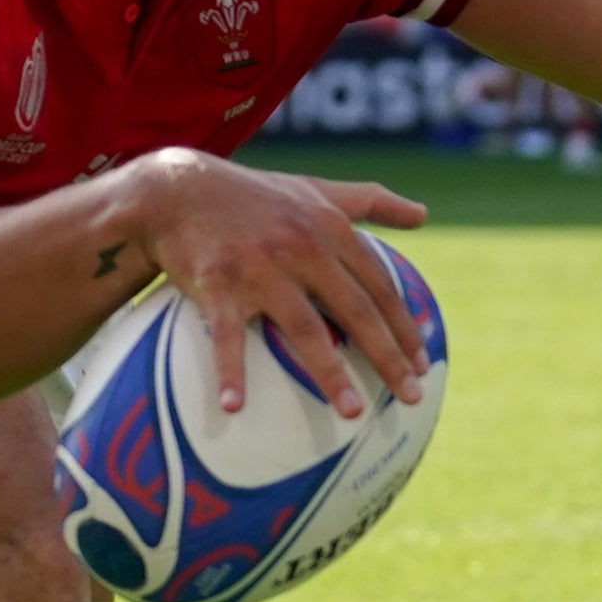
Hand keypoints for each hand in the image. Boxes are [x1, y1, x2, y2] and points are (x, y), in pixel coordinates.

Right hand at [129, 152, 430, 415]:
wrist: (178, 189)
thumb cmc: (254, 194)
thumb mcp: (317, 190)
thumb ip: (371, 201)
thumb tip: (424, 214)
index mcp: (329, 228)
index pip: (379, 285)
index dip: (404, 326)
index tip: (423, 363)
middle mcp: (301, 247)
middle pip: (355, 311)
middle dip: (388, 357)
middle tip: (411, 397)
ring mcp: (259, 267)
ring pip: (304, 328)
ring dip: (331, 373)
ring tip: (353, 412)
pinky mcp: (217, 283)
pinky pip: (226, 336)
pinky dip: (230, 371)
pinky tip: (234, 407)